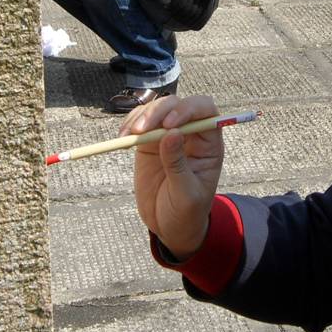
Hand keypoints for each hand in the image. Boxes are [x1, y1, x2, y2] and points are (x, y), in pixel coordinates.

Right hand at [119, 96, 223, 258]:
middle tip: (141, 130)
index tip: (169, 124)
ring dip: (141, 116)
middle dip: (158, 112)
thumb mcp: (186, 194)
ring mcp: (169, 136)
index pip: (205, 112)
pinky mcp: (149, 143)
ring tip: (128, 135)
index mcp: (209, 145)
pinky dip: (130, 124)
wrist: (170, 226)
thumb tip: (172, 134)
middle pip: (177, 105)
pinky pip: (140, 122)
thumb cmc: (187, 212)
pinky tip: (123, 137)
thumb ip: (178, 164)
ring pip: (157, 109)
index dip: (188, 110)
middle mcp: (191, 134)